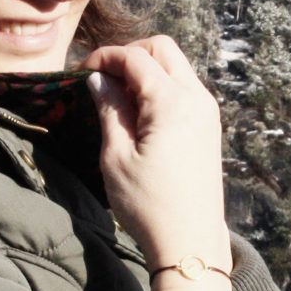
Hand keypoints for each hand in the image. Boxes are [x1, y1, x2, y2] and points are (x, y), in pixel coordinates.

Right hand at [85, 36, 232, 290]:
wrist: (190, 242)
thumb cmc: (148, 205)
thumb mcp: (117, 157)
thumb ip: (109, 110)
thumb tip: (99, 79)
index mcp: (172, 102)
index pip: (135, 57)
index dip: (105, 57)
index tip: (81, 72)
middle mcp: (196, 98)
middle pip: (163, 48)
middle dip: (129, 54)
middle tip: (103, 78)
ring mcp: (207, 111)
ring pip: (176, 66)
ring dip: (146, 70)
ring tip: (118, 97)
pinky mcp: (209, 125)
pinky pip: (184, 87)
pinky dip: (160, 86)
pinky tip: (140, 112)